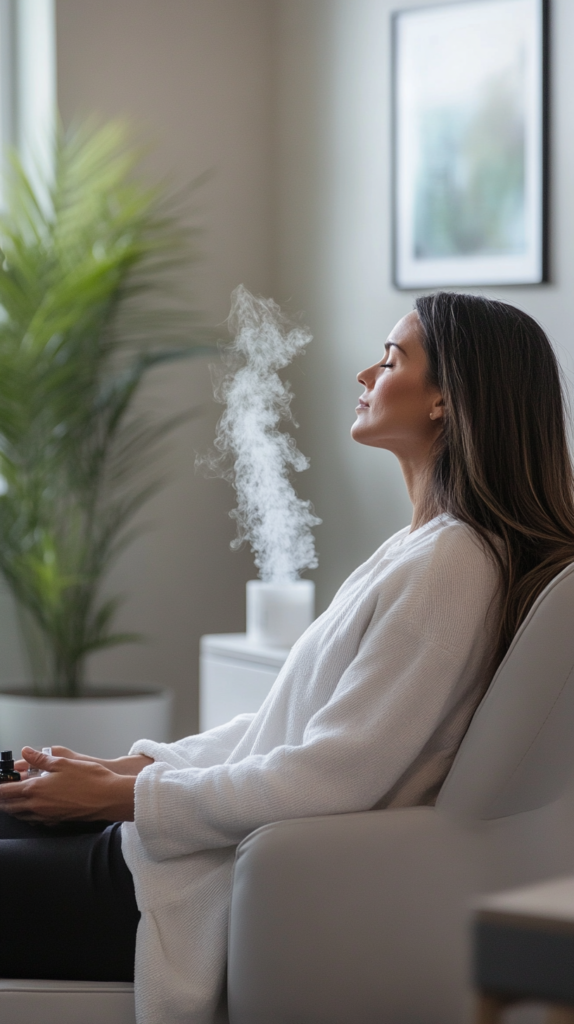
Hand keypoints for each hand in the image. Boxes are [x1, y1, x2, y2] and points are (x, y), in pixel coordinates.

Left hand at [0, 747, 136, 823]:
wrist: (108, 798)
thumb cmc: (90, 779)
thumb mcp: (63, 762)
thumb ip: (40, 759)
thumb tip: (26, 752)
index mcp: (35, 789)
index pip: (5, 792)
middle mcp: (37, 805)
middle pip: (9, 806)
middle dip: (2, 798)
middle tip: (3, 789)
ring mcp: (45, 815)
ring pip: (20, 814)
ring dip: (12, 806)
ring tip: (13, 797)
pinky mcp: (55, 820)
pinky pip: (33, 820)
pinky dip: (26, 813)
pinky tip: (32, 806)